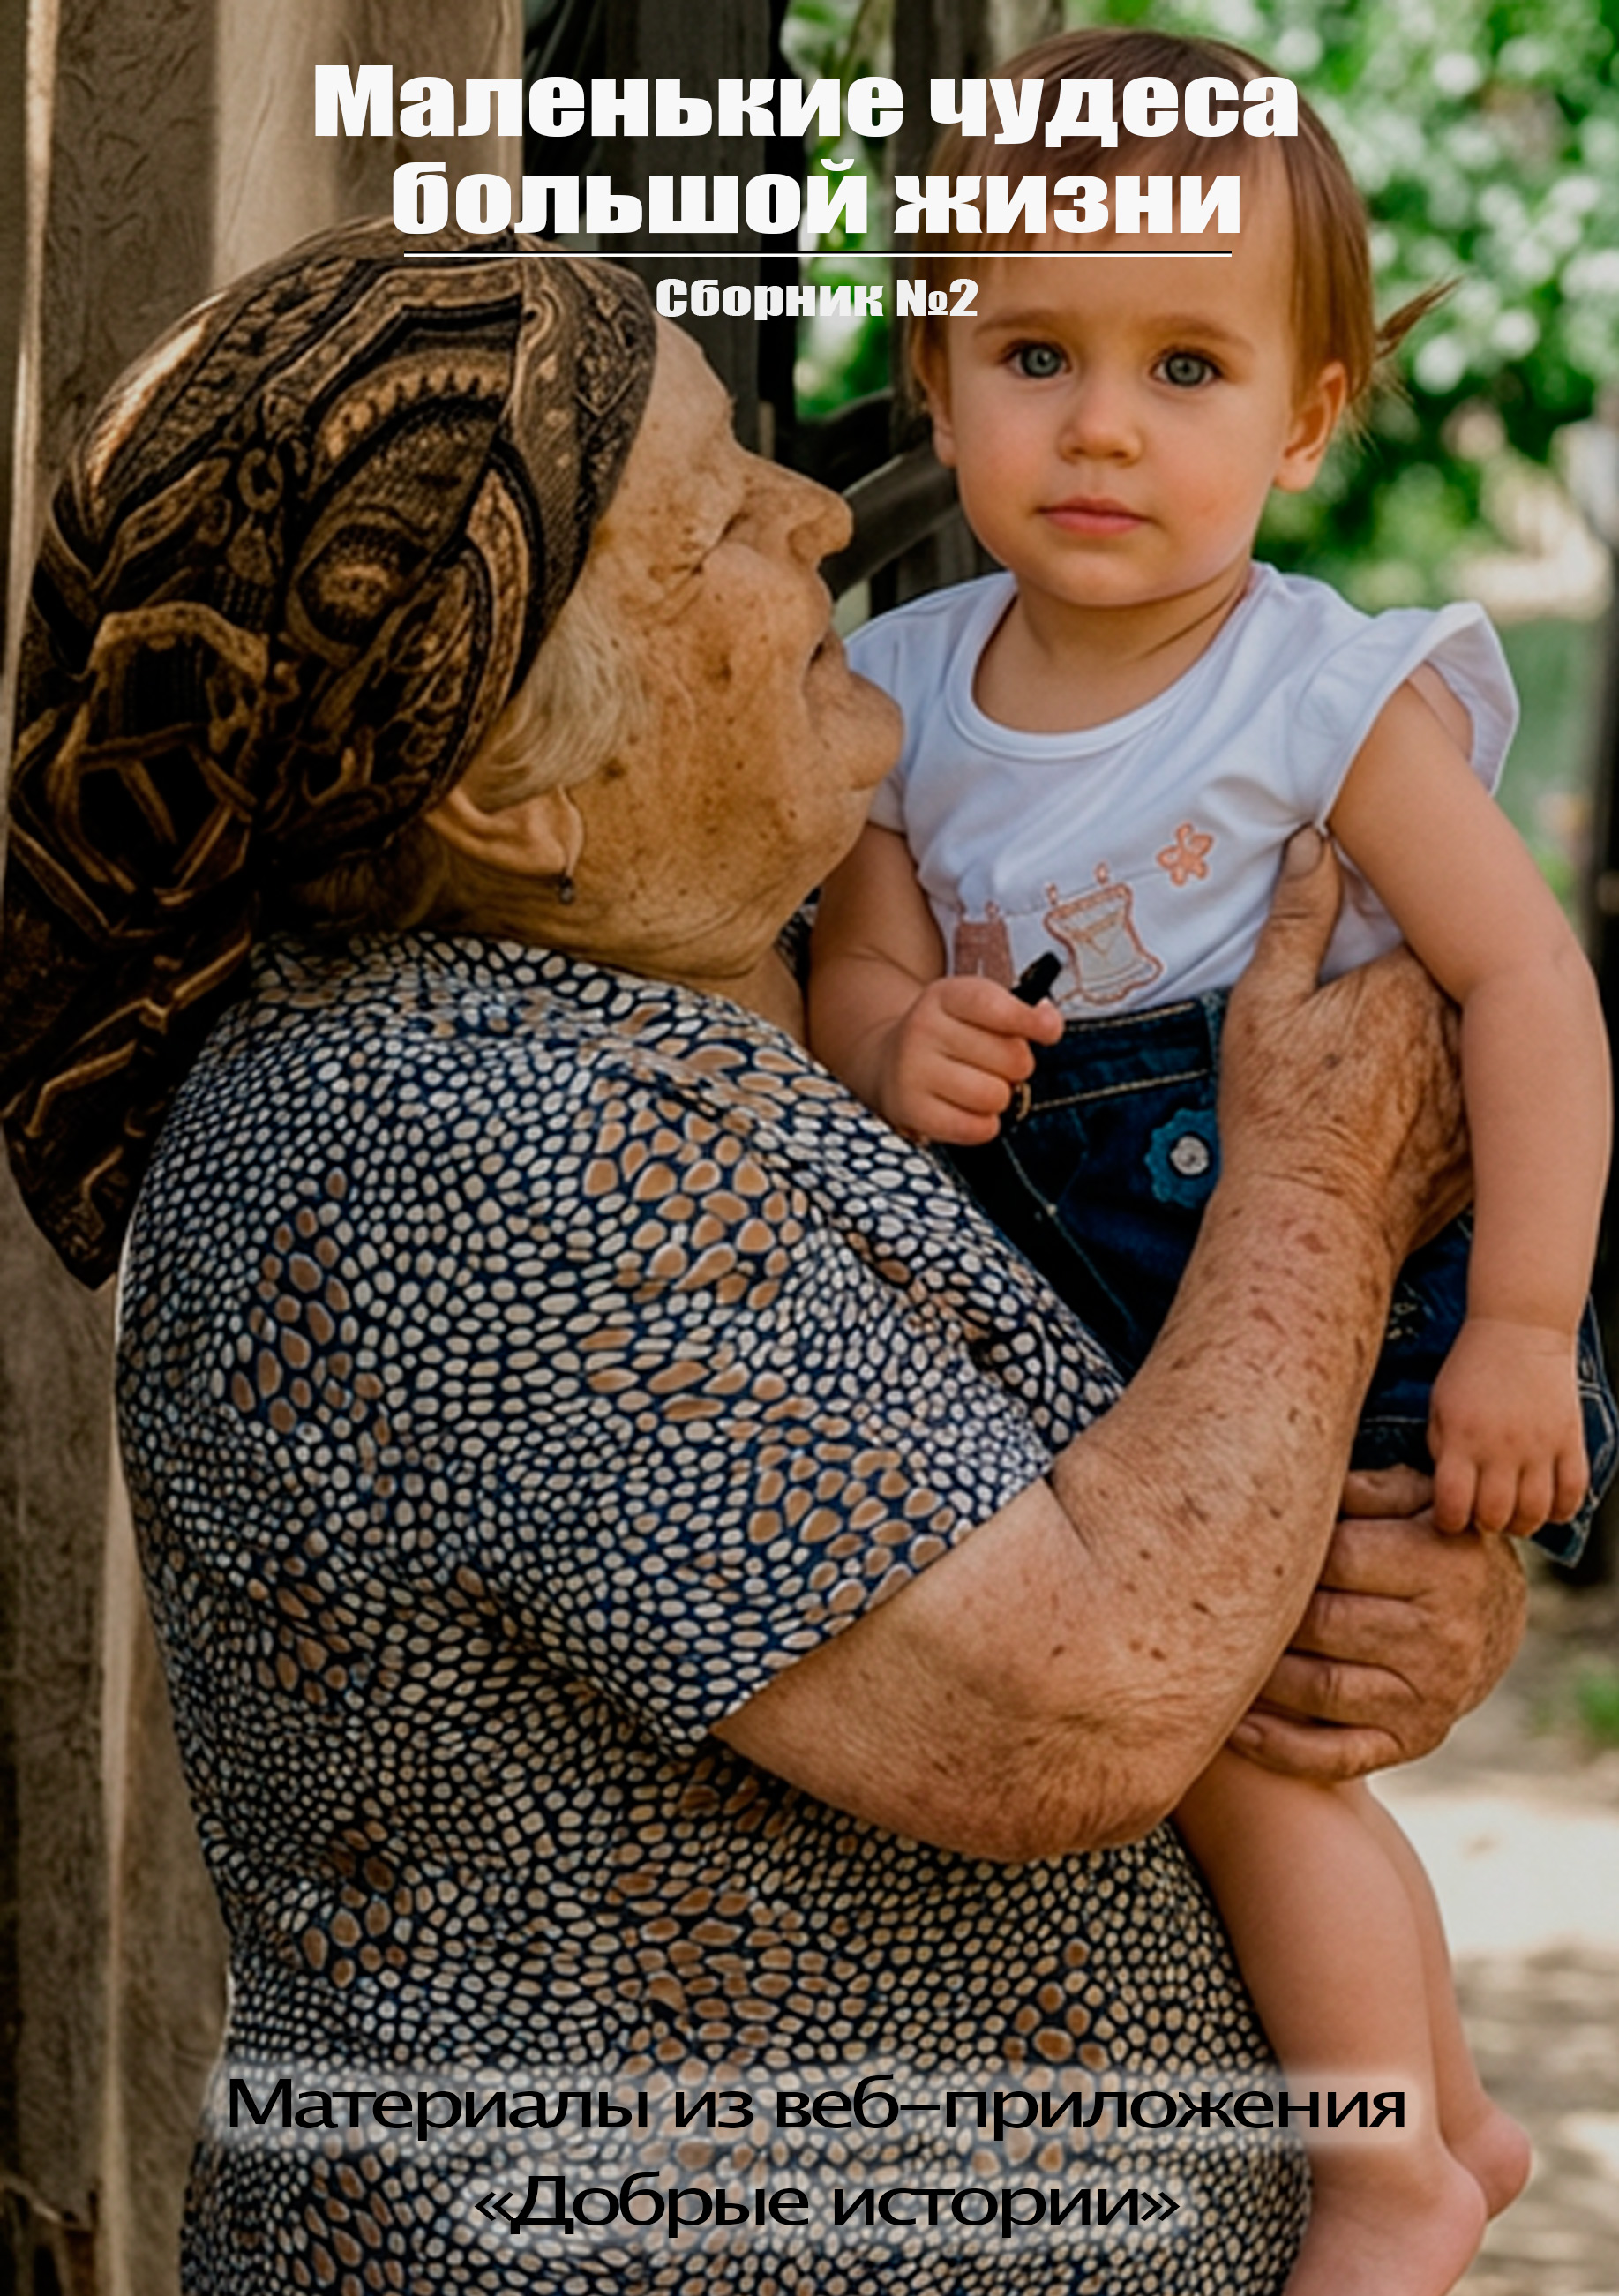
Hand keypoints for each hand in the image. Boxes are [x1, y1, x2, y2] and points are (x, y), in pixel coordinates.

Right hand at [877, 975, 1061, 1143]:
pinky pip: (975, 1128)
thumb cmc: (950, 1035)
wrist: (889, 1061)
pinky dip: (984, 1125)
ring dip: (1001, 1097)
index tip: (1049, 1032)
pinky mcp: (911, 1111)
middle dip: (1017, 1066)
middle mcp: (922, 1029)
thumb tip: (1049, 1024)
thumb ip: (1018, 1012)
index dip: (1031, 1022)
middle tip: (997, 1065)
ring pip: (995, 1096)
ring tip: (982, 1086)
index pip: (995, 1007)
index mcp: (944, 996)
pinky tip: (970, 1110)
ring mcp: (912, 1071)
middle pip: (1010, 1058)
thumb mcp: (977, 1007)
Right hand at [1219, 832, 1469, 1264]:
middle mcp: (1464, 1028)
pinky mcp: (1487, 1140)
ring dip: (1447, 1032)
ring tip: (1387, 1057)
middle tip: (1376, 1003)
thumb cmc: (1278, 1117)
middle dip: (1426, 977)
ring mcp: (1483, 1087)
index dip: (1395, 930)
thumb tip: (1313, 841)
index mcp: (1413, 982)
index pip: (1425, 924)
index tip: (1370, 939)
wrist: (1313, 1225)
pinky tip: (1408, 1108)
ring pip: (1475, 1036)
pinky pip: (1480, 1097)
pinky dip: (1455, 1093)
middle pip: (1457, 977)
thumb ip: (1295, 918)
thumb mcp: (1263, 1007)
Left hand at [1230, 1465, 1525, 1780]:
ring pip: (1320, 1689)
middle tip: (1201, 1601)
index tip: (1232, 1543)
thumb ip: (1363, 1487)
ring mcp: (1431, 1697)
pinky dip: (1279, 1748)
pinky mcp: (1414, 1741)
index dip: (1284, 1554)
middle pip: (1322, 1625)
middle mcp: (1443, 1637)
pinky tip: (1233, 1728)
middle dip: (1261, 1615)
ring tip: (1203, 1656)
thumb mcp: (1416, 1497)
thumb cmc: (1429, 1538)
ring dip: (1257, 1679)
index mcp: (1443, 1565)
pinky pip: (1338, 1754)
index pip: (1341, 1559)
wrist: (1495, 1618)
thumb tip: (1291, 1478)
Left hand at [1430, 1316, 1587, 1534]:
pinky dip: (1560, 1510)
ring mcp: (1539, 1446)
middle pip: (1494, 1517)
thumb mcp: (1439, 1405)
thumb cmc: (1471, 1368)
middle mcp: (1501, 1448)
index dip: (1448, 1522)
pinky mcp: (1570, 1441)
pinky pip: (1572, 1494)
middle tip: (1481, 1513)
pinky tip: (1546, 1505)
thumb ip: (1441, 1450)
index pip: (1452, 1505)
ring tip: (1512, 1513)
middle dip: (1484, 1525)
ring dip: (1521, 1524)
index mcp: (1461, 1438)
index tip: (1449, 1517)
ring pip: (1534, 1513)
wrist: (1519, 1328)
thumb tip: (1450, 1493)